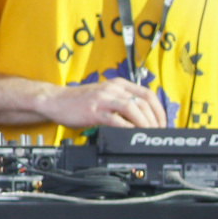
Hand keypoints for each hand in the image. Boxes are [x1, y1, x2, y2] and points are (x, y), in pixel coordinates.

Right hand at [40, 77, 166, 128]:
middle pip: (143, 102)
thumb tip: (146, 118)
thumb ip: (124, 103)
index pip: (148, 94)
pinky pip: (115, 119)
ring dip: (144, 123)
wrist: (55, 100)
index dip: (160, 110)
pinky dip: (126, 127)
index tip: (163, 123)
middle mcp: (113, 89)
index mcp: (119, 84)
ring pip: (132, 108)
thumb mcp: (107, 96)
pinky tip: (130, 134)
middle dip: (154, 119)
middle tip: (157, 132)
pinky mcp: (93, 110)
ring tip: (147, 133)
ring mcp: (103, 99)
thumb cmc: (81, 101)